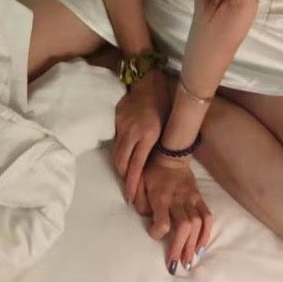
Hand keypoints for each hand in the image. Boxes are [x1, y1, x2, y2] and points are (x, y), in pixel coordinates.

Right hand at [113, 69, 170, 204]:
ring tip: (126, 177)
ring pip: (116, 154)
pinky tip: (124, 157)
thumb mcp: (167, 128)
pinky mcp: (116, 122)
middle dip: (125, 179)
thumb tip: (156, 168)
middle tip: (129, 191)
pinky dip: (119, 153)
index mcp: (147, 136)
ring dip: (121, 167)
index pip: (137, 166)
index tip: (132, 198)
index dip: (133, 184)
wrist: (148, 83)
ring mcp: (122, 127)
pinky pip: (115, 142)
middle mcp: (132, 133)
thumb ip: (159, 147)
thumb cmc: (163, 105)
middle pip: (122, 163)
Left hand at [143, 153, 212, 273]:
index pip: (163, 221)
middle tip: (175, 265)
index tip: (153, 233)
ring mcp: (191, 199)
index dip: (158, 232)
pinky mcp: (199, 198)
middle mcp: (177, 199)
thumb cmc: (152, 171)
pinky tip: (201, 247)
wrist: (171, 155)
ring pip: (196, 224)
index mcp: (161, 197)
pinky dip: (205, 233)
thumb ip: (139, 201)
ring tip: (188, 261)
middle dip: (180, 248)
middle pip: (183, 226)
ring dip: (193, 244)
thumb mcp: (138, 182)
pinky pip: (207, 217)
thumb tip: (145, 218)